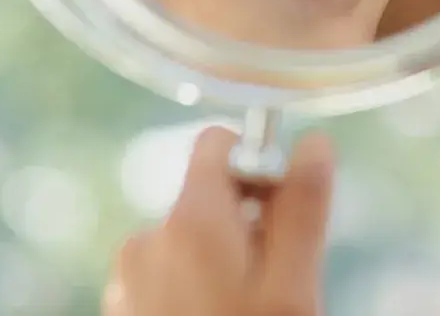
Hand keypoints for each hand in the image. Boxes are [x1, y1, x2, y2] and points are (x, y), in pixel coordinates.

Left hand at [103, 126, 333, 315]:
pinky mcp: (124, 311)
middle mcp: (147, 240)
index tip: (281, 214)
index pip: (218, 143)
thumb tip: (315, 140)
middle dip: (246, 225)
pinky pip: (167, 275)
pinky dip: (194, 291)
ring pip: (192, 240)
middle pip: (209, 196)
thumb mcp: (292, 292)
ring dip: (220, 263)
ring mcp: (127, 280)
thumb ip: (302, 209)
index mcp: (188, 221)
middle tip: (271, 287)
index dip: (259, 164)